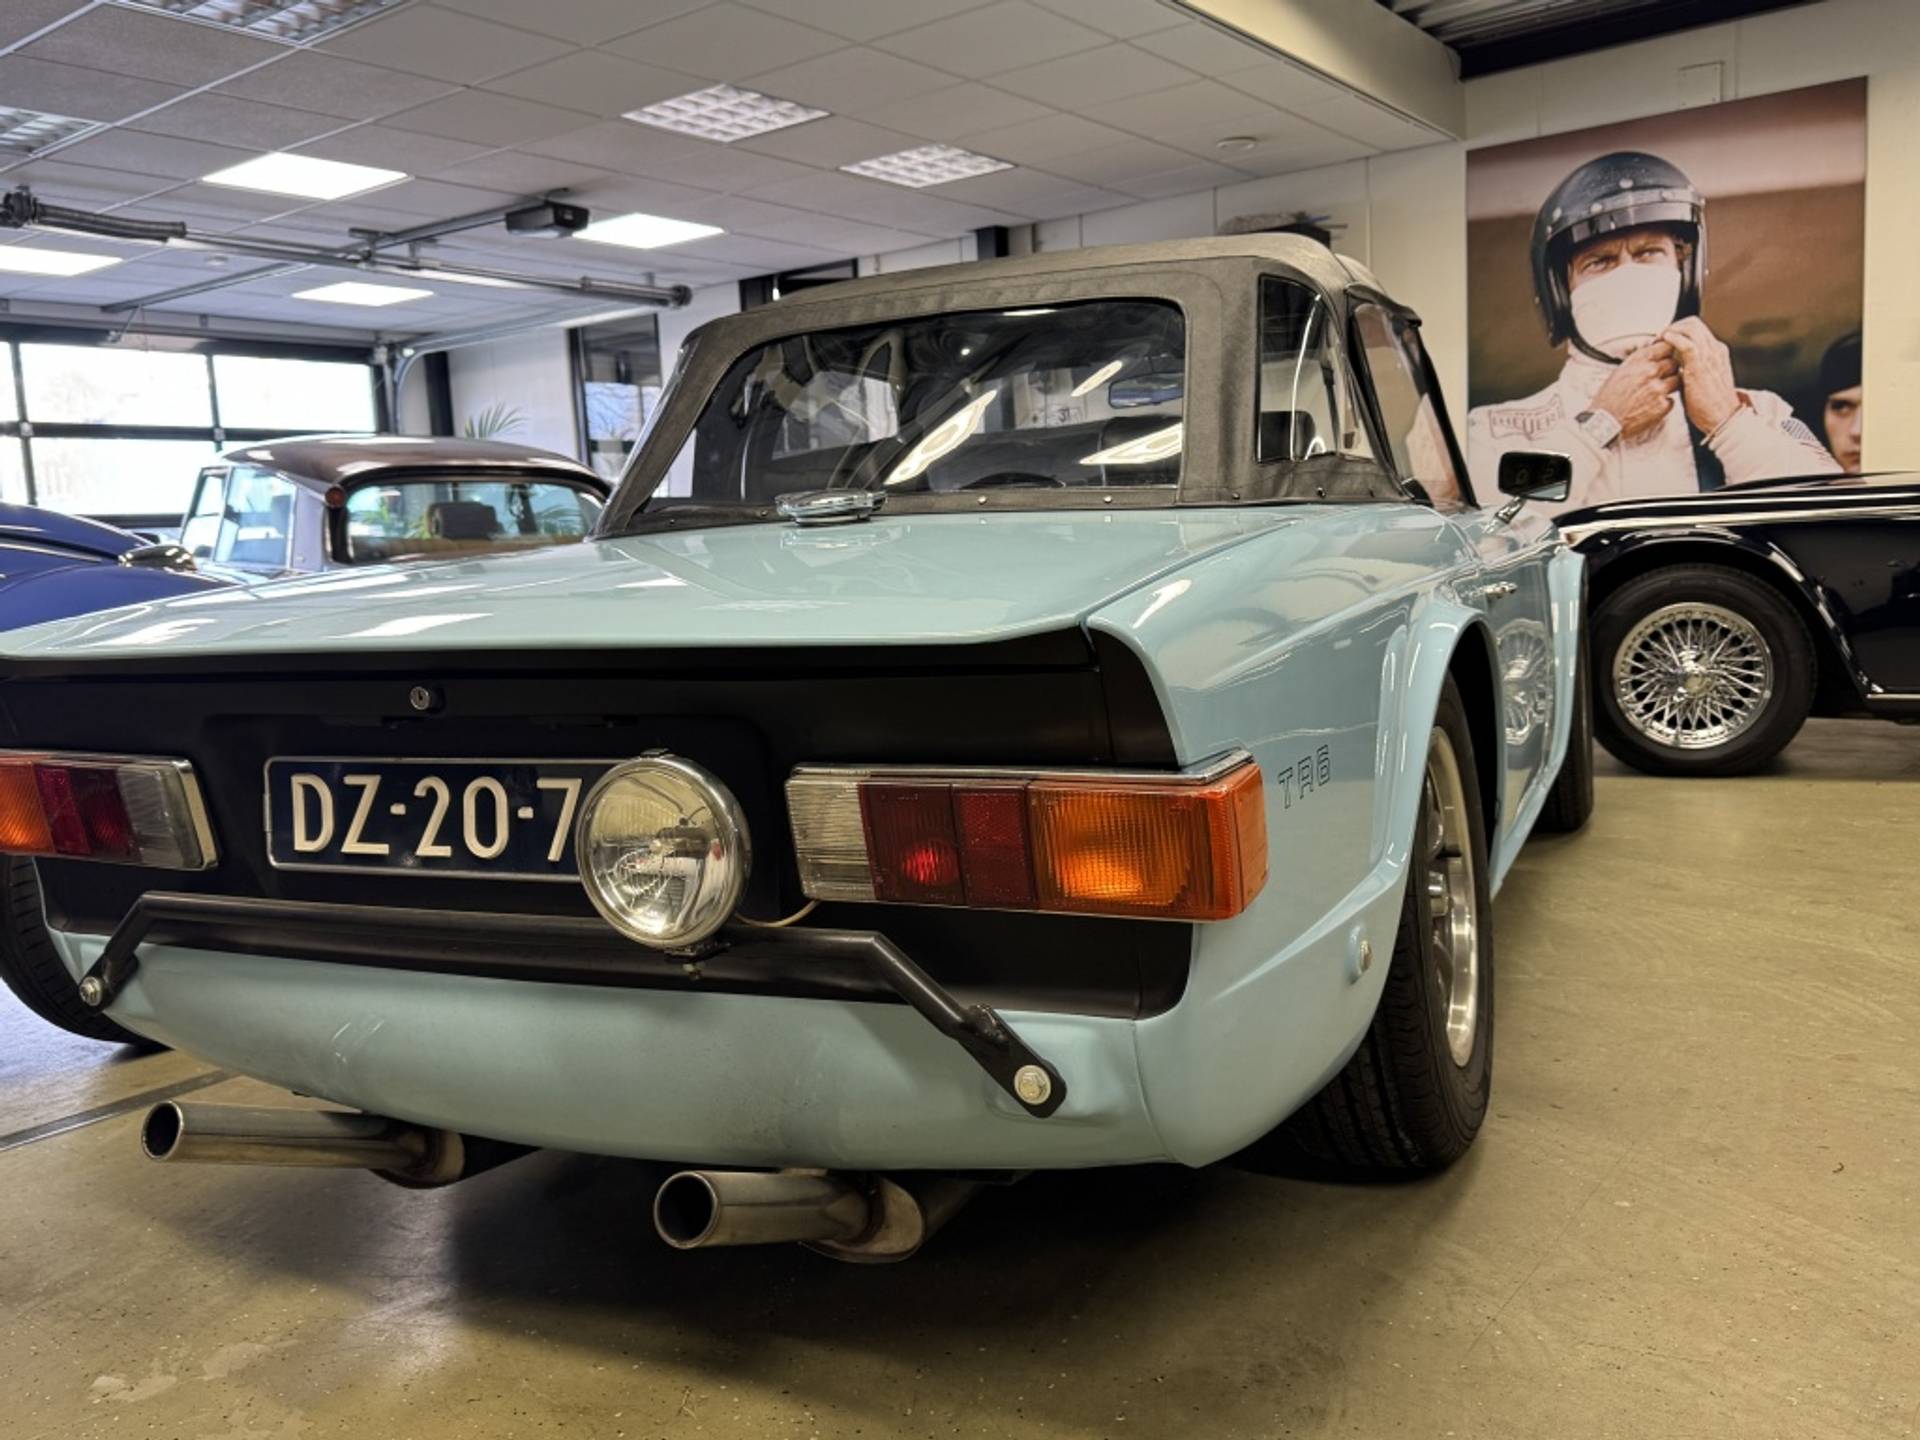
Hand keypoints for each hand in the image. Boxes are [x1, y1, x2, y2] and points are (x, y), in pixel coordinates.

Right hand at [1590, 340, 1678, 441]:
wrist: (1604, 422)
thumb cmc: (1609, 398)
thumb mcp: (1620, 371)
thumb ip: (1640, 361)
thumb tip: (1654, 353)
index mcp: (1639, 361)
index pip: (1666, 346)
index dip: (1667, 351)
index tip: (1666, 356)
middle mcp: (1650, 371)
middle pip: (1674, 363)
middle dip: (1669, 369)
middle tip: (1661, 377)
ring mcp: (1658, 389)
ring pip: (1677, 379)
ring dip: (1670, 384)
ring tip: (1656, 392)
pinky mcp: (1662, 405)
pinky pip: (1672, 399)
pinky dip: (1664, 402)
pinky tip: (1651, 405)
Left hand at [1662, 317, 1740, 432]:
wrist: (1722, 418)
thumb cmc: (1709, 405)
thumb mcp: (1699, 381)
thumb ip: (1690, 369)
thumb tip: (1674, 365)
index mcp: (1716, 353)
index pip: (1696, 330)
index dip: (1678, 331)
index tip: (1664, 341)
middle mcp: (1714, 350)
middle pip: (1694, 323)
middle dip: (1673, 326)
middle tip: (1659, 338)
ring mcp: (1709, 355)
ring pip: (1691, 327)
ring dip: (1671, 330)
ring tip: (1659, 341)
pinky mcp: (1701, 365)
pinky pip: (1687, 343)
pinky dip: (1673, 339)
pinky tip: (1663, 343)